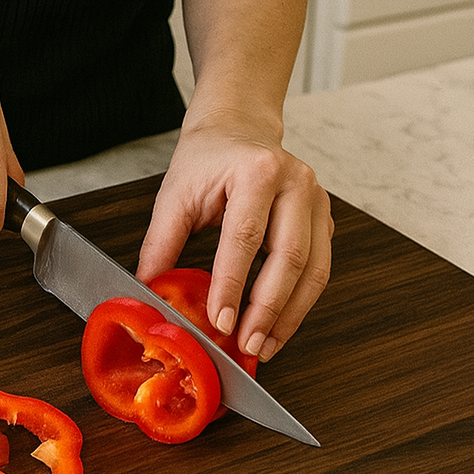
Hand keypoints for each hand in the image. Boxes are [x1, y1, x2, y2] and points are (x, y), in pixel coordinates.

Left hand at [135, 116, 332, 360]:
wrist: (238, 128)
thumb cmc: (207, 159)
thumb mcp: (174, 195)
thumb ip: (160, 243)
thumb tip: (149, 290)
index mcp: (257, 170)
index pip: (245, 236)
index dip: (232, 284)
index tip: (220, 321)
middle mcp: (295, 182)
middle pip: (290, 257)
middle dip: (268, 309)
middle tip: (247, 344)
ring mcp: (317, 199)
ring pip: (314, 269)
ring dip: (290, 315)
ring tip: (266, 345)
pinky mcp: (324, 218)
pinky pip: (320, 268)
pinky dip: (300, 303)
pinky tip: (279, 324)